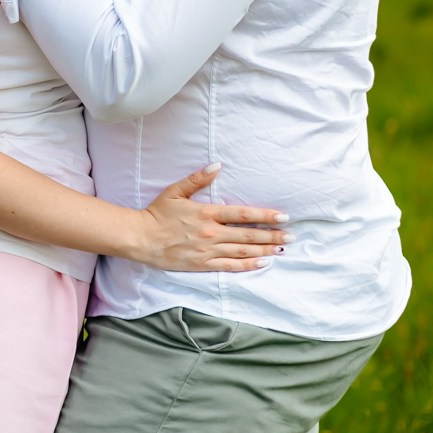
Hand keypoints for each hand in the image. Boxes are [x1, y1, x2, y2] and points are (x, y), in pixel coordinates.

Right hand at [133, 164, 290, 272]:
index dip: (265, 216)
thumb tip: (217, 166)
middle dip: (272, 235)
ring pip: (243, 251)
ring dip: (265, 249)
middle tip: (291, 236)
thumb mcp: (175, 191)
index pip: (243, 214)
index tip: (283, 217)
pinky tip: (263, 262)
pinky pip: (230, 266)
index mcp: (207, 213)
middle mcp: (211, 232)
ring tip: (282, 248)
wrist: (140, 238)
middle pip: (248, 235)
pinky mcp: (202, 264)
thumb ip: (197, 179)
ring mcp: (208, 250)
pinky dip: (248, 265)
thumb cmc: (157, 213)